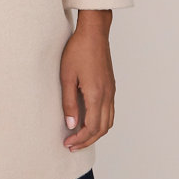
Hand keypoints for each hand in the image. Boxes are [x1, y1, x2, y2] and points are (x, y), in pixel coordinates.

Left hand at [60, 11, 115, 150]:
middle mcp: (107, 95)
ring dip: (96, 133)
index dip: (80, 139)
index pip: (91, 128)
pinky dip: (101, 122)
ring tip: (80, 136)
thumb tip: (71, 125)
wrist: (94, 32)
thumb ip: (69, 103)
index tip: (68, 143)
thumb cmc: (78, 50)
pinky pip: (110, 111)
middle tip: (72, 145)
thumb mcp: (67, 76)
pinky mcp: (110, 85)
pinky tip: (89, 119)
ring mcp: (111, 91)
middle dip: (88, 140)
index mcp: (96, 95)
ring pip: (109, 121)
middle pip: (102, 129)